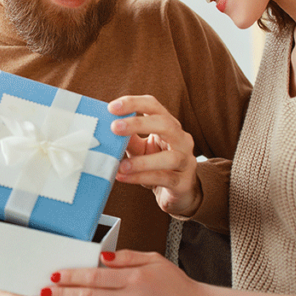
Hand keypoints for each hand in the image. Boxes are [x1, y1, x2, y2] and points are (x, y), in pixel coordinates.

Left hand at [109, 95, 200, 217]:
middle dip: (139, 124)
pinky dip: (141, 177)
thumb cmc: (157, 166)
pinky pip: (163, 178)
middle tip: (114, 127)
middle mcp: (182, 139)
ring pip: (169, 158)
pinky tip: (123, 177)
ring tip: (121, 165)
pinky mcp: (183, 183)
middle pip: (166, 124)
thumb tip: (108, 130)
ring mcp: (186, 161)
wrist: (179, 191)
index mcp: (169, 125)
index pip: (154, 106)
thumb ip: (129, 139)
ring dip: (142, 161)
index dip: (134, 103)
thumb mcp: (141, 149)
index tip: (112, 107)